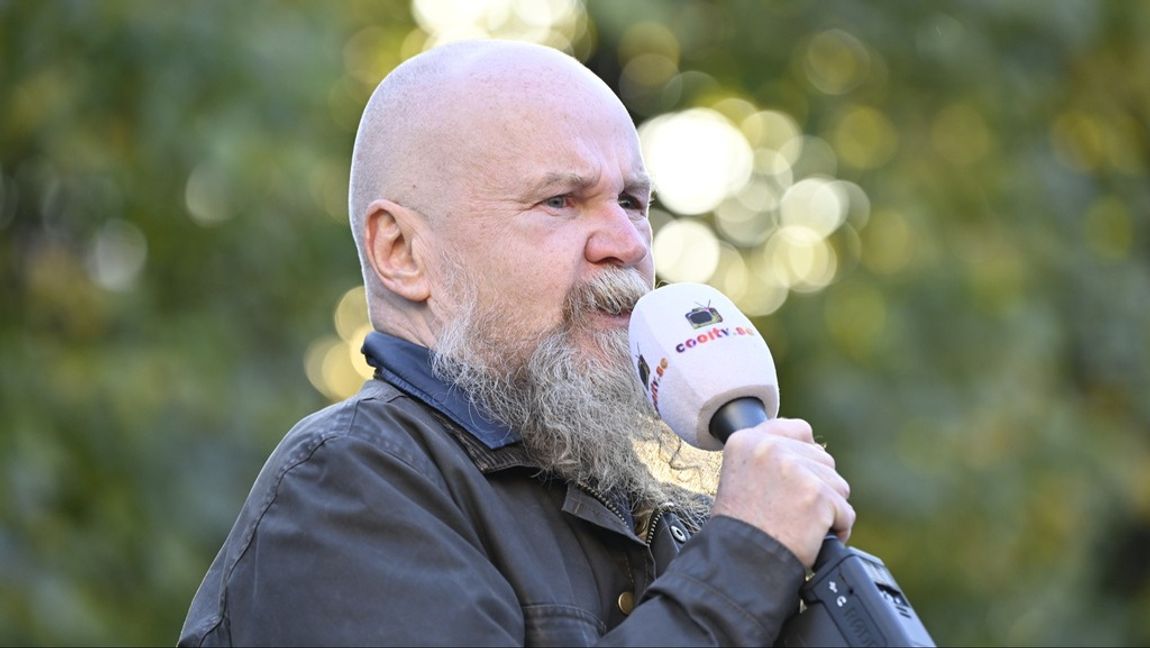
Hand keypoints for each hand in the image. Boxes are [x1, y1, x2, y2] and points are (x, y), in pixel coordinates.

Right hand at [709, 417, 854, 567]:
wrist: (739, 561)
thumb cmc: (740, 527)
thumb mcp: (740, 476)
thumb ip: (770, 458)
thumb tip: (810, 450)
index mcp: (748, 441)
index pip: (798, 430)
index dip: (805, 455)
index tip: (799, 476)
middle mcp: (771, 449)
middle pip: (823, 460)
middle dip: (817, 486)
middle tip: (792, 510)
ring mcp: (796, 471)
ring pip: (838, 485)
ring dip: (827, 508)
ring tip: (801, 525)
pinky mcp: (818, 496)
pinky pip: (845, 512)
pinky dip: (836, 529)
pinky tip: (813, 538)